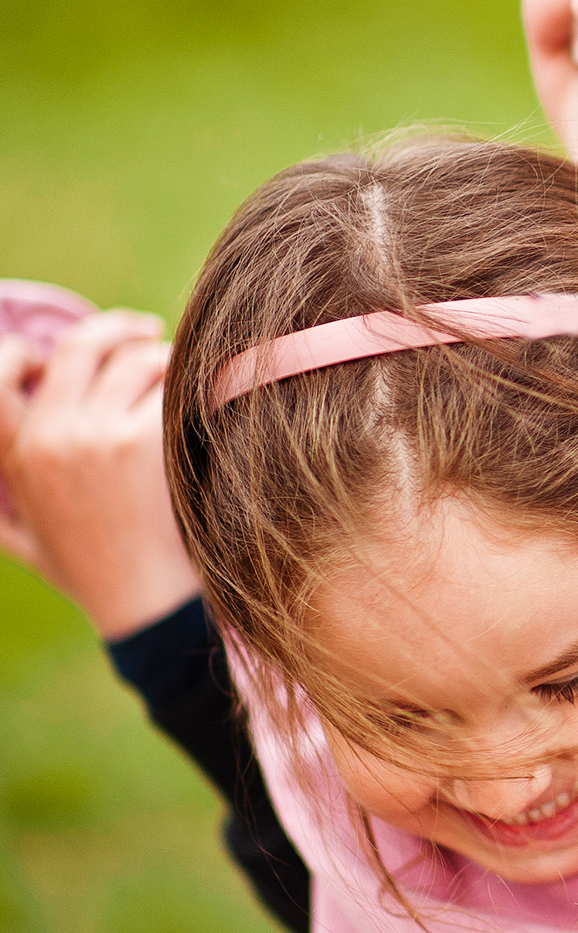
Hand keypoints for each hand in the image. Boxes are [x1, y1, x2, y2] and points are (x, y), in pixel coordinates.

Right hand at [0, 310, 199, 637]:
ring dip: (161, 357)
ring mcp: (93, 435)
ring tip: (180, 376)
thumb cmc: (95, 573)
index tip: (61, 350)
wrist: (145, 604)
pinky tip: (203, 396)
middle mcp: (48, 436)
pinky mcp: (140, 440)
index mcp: (15, 453)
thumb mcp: (26, 541)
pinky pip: (170, 381)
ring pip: (133, 358)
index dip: (29, 348)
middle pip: (79, 345)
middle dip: (115, 329)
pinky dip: (189, 380)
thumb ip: (5, 510)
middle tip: (146, 330)